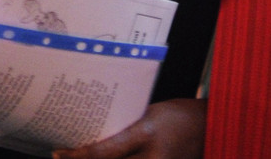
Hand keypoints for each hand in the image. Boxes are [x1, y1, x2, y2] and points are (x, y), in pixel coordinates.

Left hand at [53, 98, 205, 158]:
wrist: (209, 128)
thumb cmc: (178, 115)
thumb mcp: (148, 115)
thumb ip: (124, 128)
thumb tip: (94, 135)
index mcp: (146, 134)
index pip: (105, 152)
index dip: (78, 155)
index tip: (60, 153)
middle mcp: (153, 158)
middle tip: (64, 157)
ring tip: (82, 158)